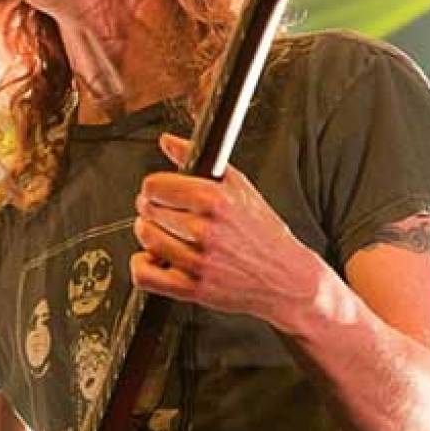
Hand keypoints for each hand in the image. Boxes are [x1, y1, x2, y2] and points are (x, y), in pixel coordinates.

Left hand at [131, 133, 322, 329]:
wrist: (287, 278)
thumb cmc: (264, 233)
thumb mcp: (239, 187)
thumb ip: (198, 160)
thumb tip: (168, 141)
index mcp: (215, 200)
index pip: (155, 185)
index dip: (153, 186)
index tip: (159, 190)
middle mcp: (205, 230)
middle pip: (149, 210)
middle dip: (151, 207)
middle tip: (162, 210)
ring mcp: (197, 261)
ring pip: (146, 238)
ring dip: (148, 233)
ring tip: (162, 231)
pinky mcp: (192, 288)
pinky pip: (144, 274)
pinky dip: (142, 264)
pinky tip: (156, 258)